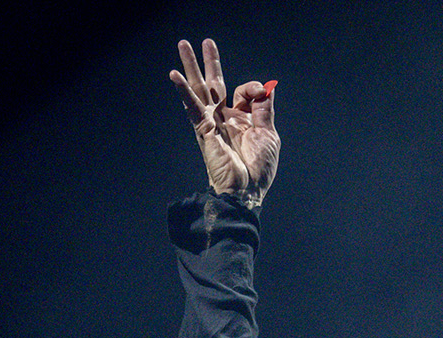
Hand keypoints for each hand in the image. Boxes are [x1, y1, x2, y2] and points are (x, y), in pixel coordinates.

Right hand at [169, 38, 279, 201]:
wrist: (247, 190)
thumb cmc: (258, 169)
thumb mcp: (268, 134)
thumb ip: (263, 109)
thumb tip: (265, 88)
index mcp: (241, 119)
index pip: (243, 91)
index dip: (251, 87)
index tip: (259, 93)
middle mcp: (224, 118)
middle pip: (213, 84)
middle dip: (207, 62)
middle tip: (200, 42)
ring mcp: (211, 122)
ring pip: (199, 89)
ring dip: (190, 67)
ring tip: (183, 44)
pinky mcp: (203, 129)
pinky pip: (192, 106)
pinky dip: (184, 90)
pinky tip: (174, 75)